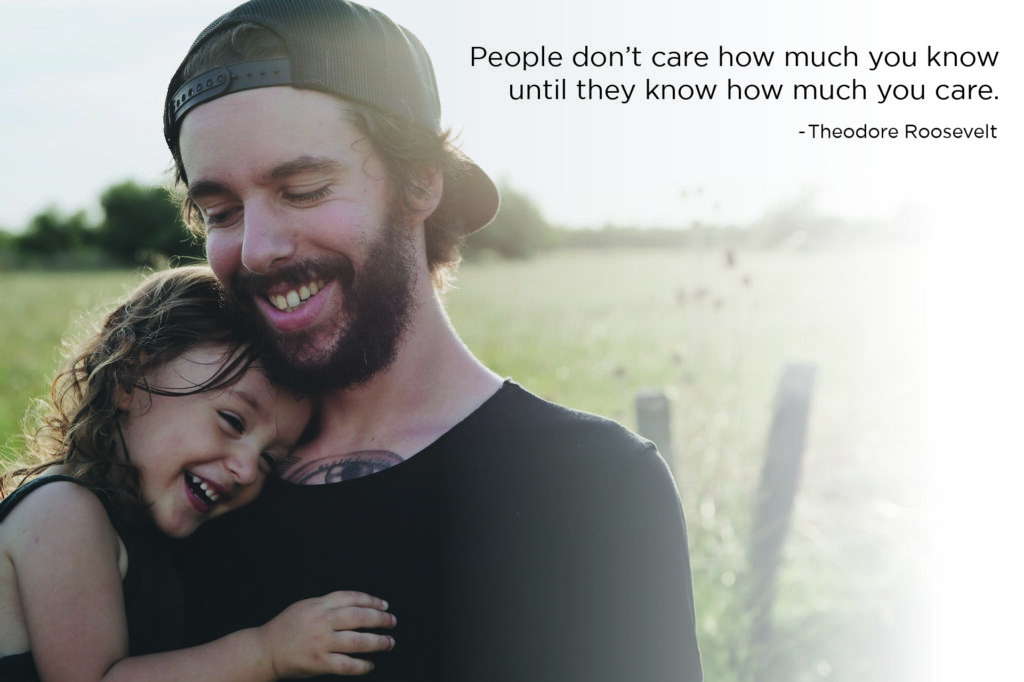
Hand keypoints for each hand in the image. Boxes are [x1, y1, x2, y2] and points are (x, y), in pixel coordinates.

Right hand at [256, 591, 395, 677]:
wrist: (264, 651)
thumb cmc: (284, 629)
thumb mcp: (304, 607)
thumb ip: (327, 604)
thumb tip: (355, 604)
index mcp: (319, 605)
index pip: (352, 598)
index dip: (372, 600)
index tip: (384, 605)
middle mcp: (322, 621)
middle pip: (359, 617)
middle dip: (380, 619)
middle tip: (392, 622)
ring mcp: (321, 642)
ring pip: (358, 641)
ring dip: (378, 642)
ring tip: (389, 643)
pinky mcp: (318, 662)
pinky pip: (347, 664)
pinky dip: (362, 665)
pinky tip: (370, 665)